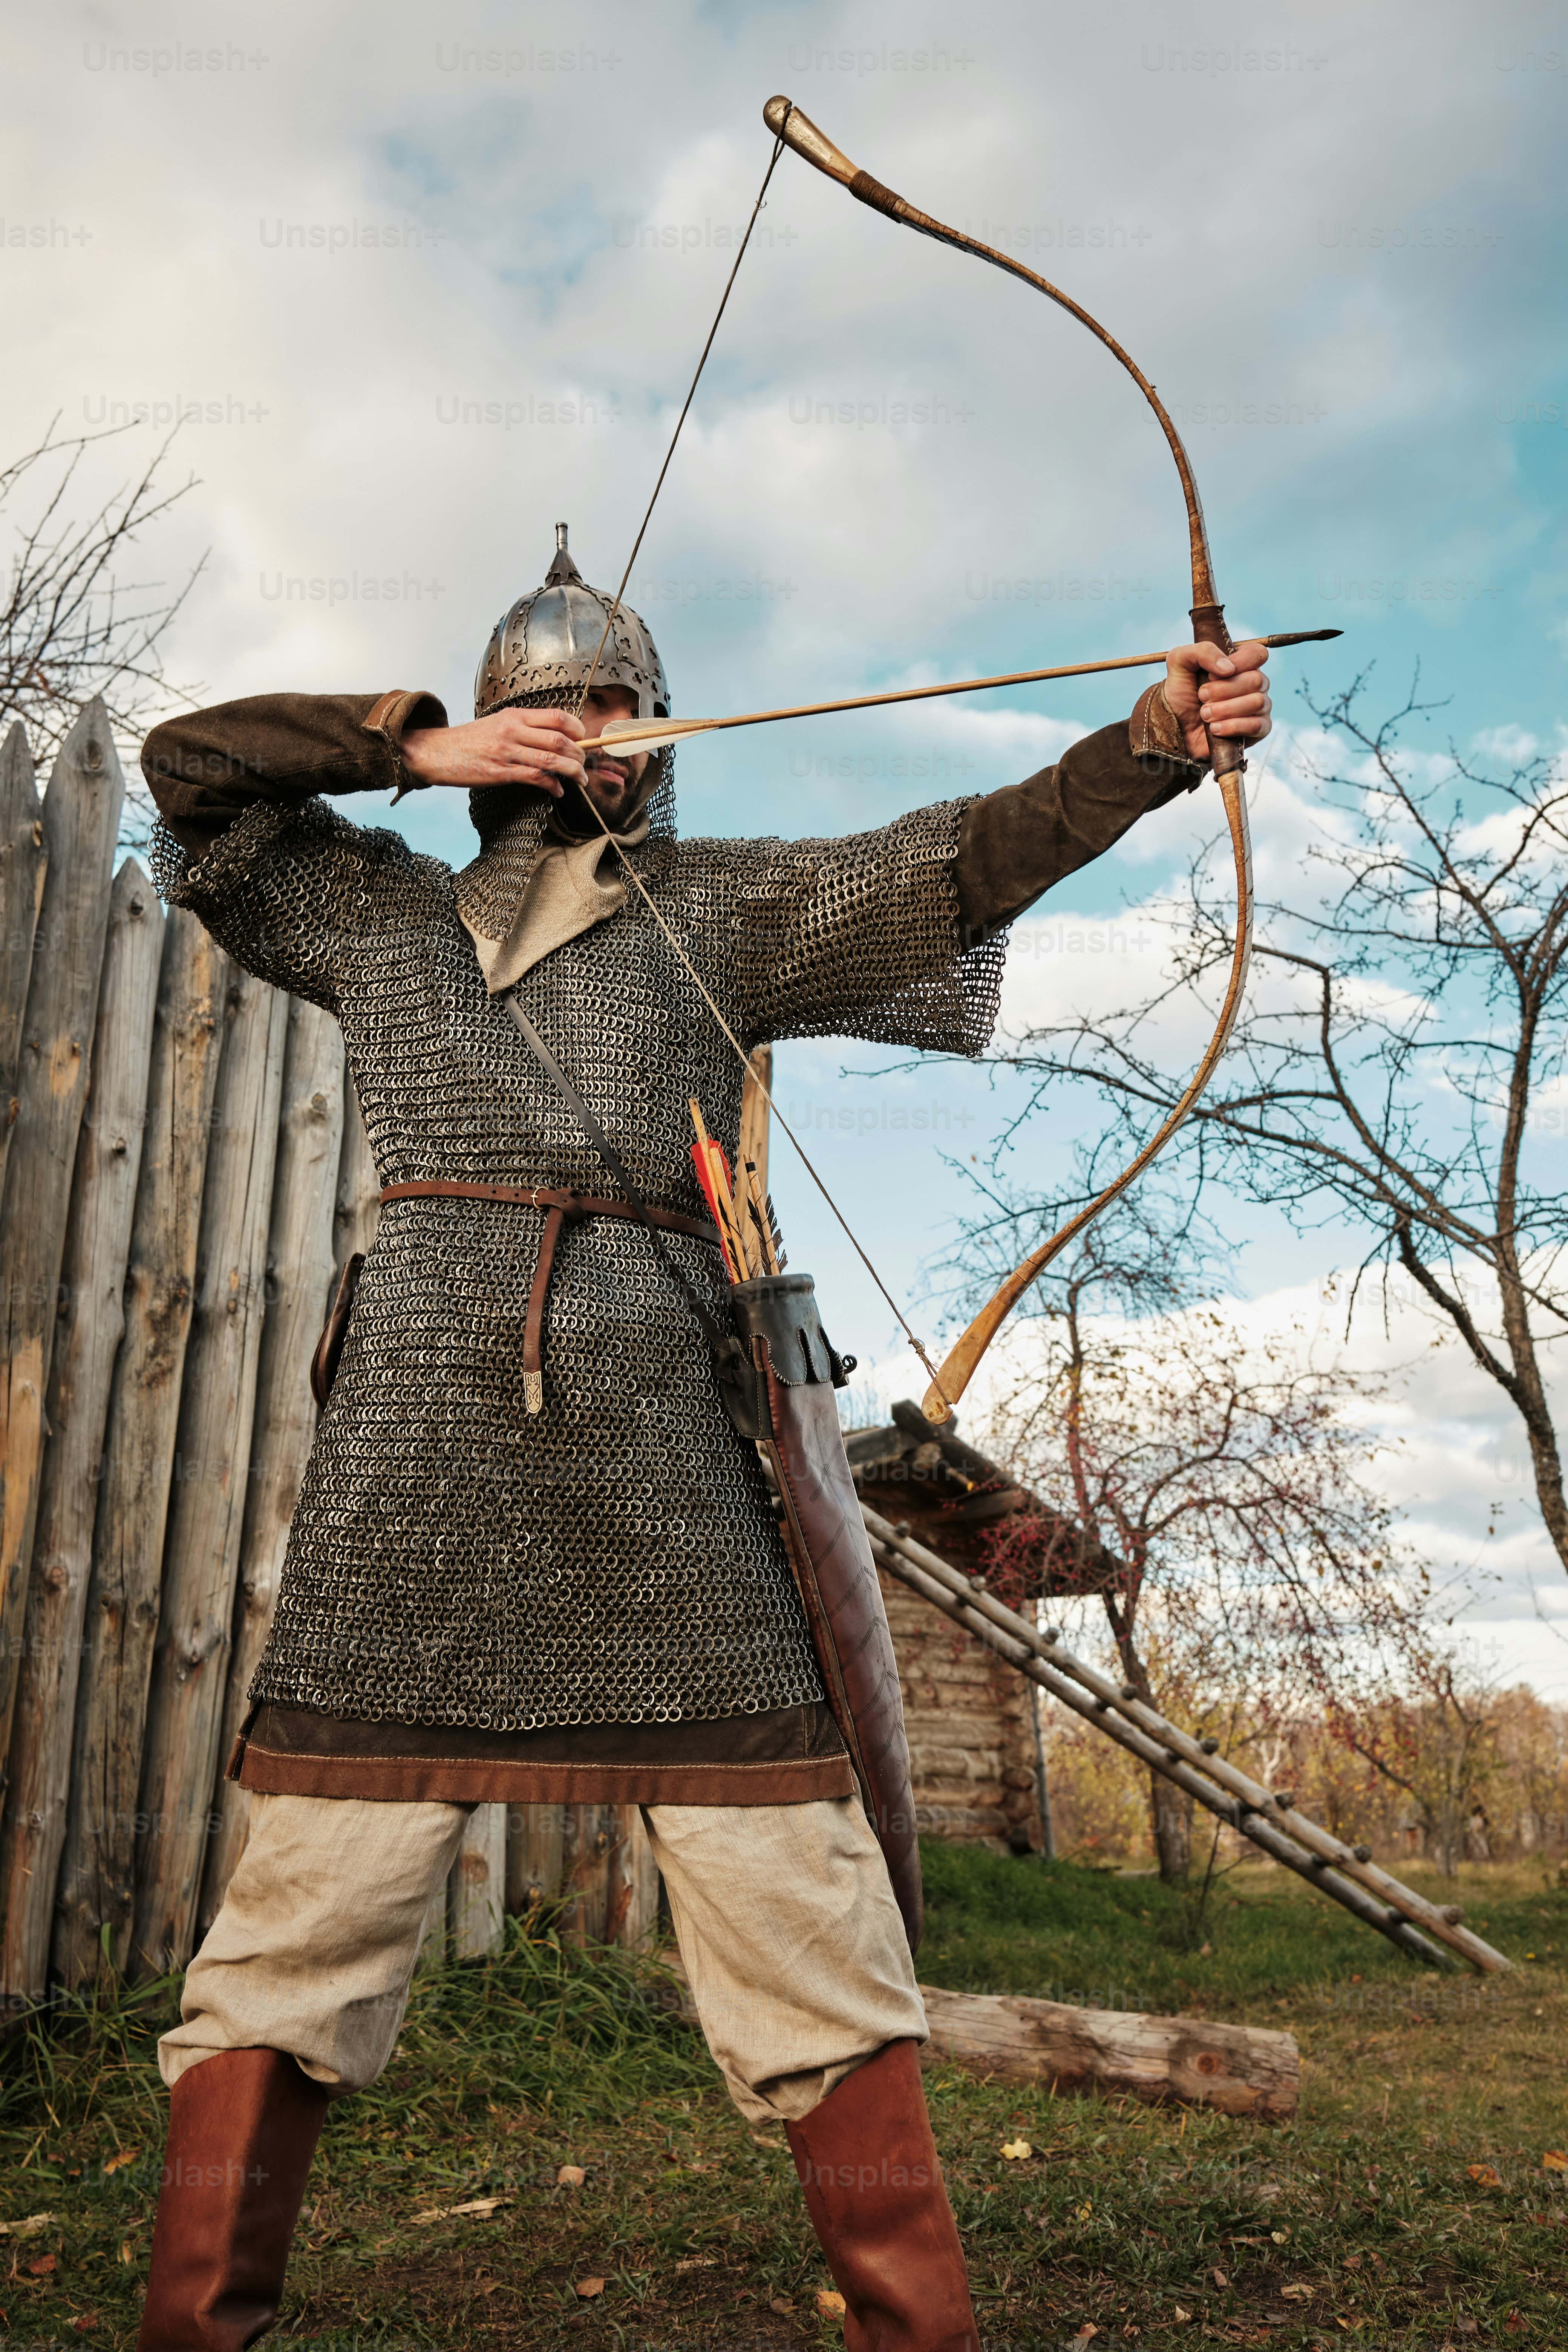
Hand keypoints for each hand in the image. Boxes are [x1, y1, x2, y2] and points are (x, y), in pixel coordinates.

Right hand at [400, 707, 585, 793]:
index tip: (584, 739)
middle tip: (585, 764)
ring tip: (580, 780)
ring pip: (552, 760)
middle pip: (560, 740)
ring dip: (573, 772)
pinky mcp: (500, 773)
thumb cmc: (469, 741)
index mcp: (515, 716)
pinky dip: (553, 786)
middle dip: (580, 755)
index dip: (578, 729)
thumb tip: (552, 737)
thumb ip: (524, 728)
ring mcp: (507, 752)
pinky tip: (558, 791)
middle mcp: (513, 730)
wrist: (436, 751)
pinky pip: (536, 778)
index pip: (557, 717)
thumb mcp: (498, 724)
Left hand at [1163, 639, 1270, 762]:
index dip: (1237, 662)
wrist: (1176, 727)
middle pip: (1256, 679)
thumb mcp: (1180, 662)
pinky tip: (1215, 728)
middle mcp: (1255, 683)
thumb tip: (1229, 668)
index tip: (1211, 675)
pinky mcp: (1259, 729)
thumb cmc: (1181, 694)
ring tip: (1205, 714)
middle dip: (1223, 690)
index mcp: (1241, 664)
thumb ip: (1203, 651)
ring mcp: (1260, 706)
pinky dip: (1232, 726)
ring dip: (1224, 709)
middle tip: (1202, 697)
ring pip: (1256, 702)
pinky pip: (1257, 725)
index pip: (1256, 653)